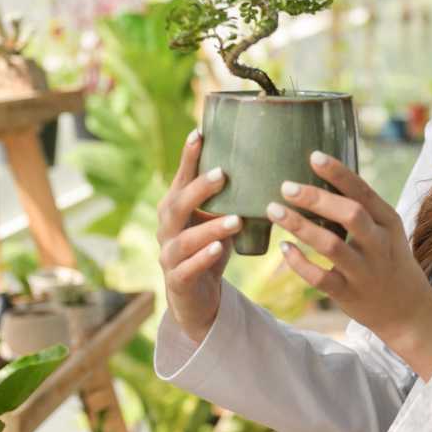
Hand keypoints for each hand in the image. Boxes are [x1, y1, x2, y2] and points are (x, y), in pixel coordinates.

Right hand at [156, 129, 243, 344]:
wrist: (197, 298)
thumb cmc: (209, 248)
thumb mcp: (217, 218)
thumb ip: (229, 196)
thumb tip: (265, 162)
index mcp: (176, 208)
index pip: (180, 179)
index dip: (187, 158)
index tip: (199, 133)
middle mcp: (167, 228)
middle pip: (176, 205)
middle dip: (198, 189)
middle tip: (222, 175)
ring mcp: (170, 255)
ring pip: (184, 239)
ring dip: (210, 227)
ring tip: (235, 220)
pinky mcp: (178, 281)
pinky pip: (187, 268)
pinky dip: (203, 258)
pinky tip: (219, 249)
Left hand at [268, 151, 431, 378]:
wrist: (408, 311)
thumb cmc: (390, 261)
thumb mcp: (387, 231)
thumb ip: (363, 209)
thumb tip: (321, 177)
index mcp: (388, 223)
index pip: (364, 192)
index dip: (339, 173)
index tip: (314, 156)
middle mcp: (379, 245)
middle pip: (350, 215)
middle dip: (316, 198)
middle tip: (286, 186)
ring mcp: (364, 271)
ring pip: (331, 246)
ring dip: (301, 226)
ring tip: (274, 211)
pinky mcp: (349, 294)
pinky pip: (320, 278)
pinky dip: (299, 263)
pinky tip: (284, 248)